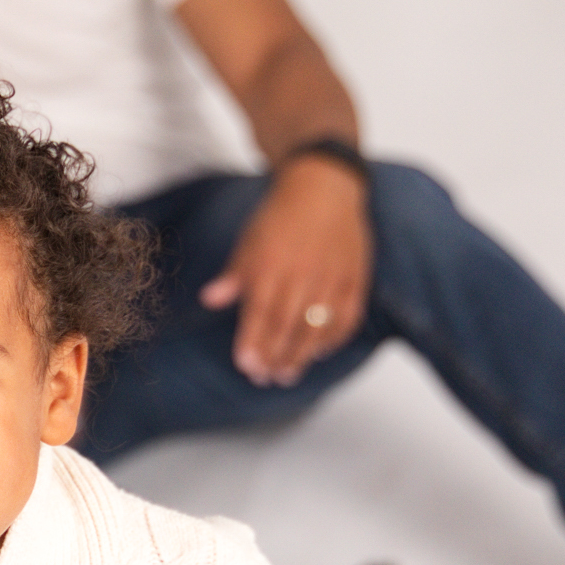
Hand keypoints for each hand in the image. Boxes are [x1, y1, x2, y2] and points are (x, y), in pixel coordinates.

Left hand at [198, 157, 372, 386]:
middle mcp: (302, 274)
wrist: (323, 186)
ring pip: (317, 326)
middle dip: (274, 356)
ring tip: (288, 374)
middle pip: (288, 326)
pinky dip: (335, 337)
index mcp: (271, 265)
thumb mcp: (249, 241)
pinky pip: (348, 315)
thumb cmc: (281, 216)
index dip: (253, 343)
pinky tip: (321, 352)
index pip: (260, 313)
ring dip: (302, 355)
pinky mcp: (355, 277)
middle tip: (264, 378)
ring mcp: (331, 277)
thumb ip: (233, 274)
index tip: (245, 365)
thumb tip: (209, 299)